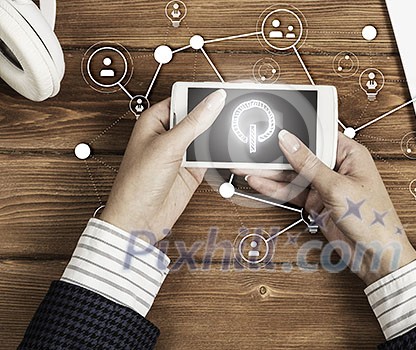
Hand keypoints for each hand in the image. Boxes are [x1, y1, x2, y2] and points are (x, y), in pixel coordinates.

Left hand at [100, 90, 226, 243]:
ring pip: (206, 136)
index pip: (184, 98)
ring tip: (235, 130)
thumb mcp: (167, 146)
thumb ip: (194, 123)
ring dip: (218, 136)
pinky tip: (229, 150)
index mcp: (155, 120)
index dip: (203, 94)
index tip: (224, 91)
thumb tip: (214, 100)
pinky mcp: (192, 170)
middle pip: (198, 117)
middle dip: (214, 115)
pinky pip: (211, 156)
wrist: (139, 220)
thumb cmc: (136, 184)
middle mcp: (168, 135)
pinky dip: (220, 154)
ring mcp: (181, 152)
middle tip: (235, 110)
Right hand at [234, 131, 415, 284]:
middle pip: (301, 156)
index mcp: (350, 154)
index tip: (273, 128)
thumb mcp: (337, 187)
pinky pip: (292, 192)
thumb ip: (309, 164)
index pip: (317, 135)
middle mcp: (336, 168)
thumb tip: (290, 141)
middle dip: (277, 155)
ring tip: (247, 167)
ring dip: (271, 173)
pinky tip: (259, 183)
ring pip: (293, 175)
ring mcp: (324, 186)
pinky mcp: (316, 203)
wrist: (377, 256)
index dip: (295, 132)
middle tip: (252, 150)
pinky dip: (275, 189)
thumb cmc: (374, 220)